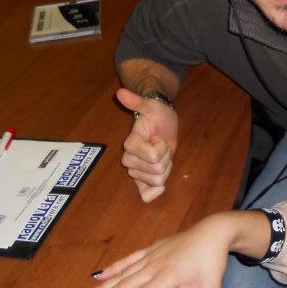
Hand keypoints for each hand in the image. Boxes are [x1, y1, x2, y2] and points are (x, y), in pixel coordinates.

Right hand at [74, 210, 270, 287]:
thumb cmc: (213, 259)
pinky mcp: (151, 248)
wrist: (214, 231)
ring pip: (122, 274)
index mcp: (168, 278)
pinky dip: (113, 267)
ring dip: (102, 286)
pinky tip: (98, 274)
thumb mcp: (214, 286)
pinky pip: (128, 259)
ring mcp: (151, 256)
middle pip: (123, 287)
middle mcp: (154, 267)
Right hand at [116, 88, 178, 202]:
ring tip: (162, 153)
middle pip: (157, 170)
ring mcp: (136, 171)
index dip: (162, 146)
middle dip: (166, 156)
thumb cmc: (157, 114)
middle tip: (161, 143)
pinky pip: (146, 195)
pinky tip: (161, 181)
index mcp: (131, 144)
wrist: (162, 123)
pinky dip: (156, 191)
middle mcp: (130, 159)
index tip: (158, 136)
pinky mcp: (143, 179)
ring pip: (158, 180)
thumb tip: (120, 92)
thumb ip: (137, 101)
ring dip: (166, 166)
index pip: (153, 156)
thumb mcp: (151, 105)